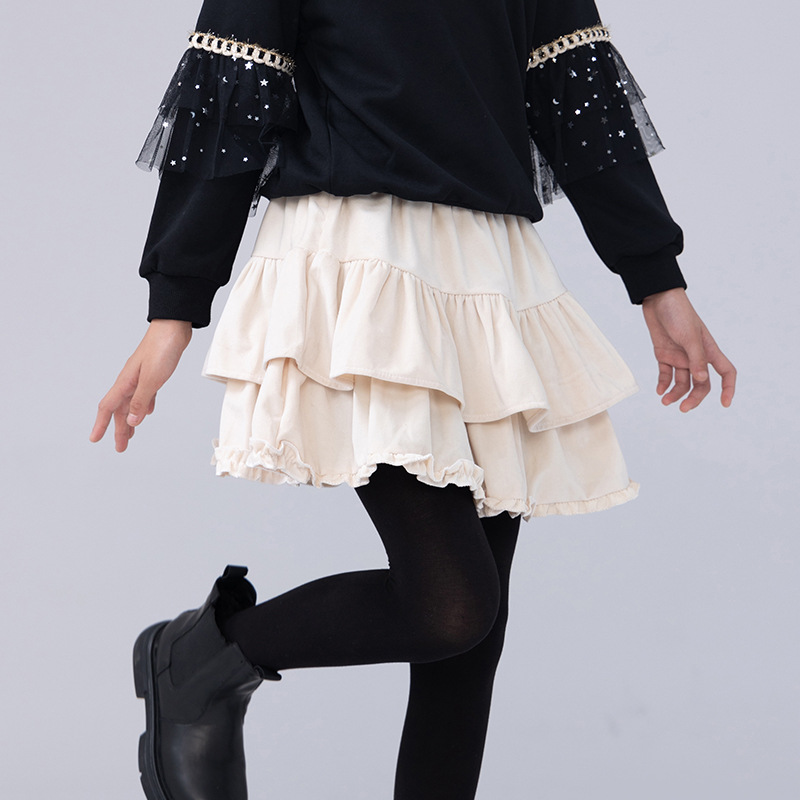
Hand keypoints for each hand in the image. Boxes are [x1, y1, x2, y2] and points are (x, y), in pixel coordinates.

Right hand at [90, 319, 192, 451]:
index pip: (108, 408)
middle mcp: (130, 380)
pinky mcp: (154, 372)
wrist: (175, 326)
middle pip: (120, 409)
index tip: (95, 440)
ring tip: (132, 434)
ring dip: (130, 419)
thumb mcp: (152, 379)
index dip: (101, 425)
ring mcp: (141, 376)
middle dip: (119, 429)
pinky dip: (145, 405)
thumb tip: (131, 421)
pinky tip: (148, 412)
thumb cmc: (162, 348)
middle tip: (121, 447)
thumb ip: (141, 400)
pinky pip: (145, 394)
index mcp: (126, 382)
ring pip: (132, 402)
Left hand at [641, 288, 735, 411]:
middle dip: (694, 397)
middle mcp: (696, 356)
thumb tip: (703, 381)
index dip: (728, 388)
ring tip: (665, 401)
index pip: (725, 372)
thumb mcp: (688, 336)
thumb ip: (696, 359)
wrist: (657, 299)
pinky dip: (663, 384)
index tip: (724, 404)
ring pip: (682, 382)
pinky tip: (659, 391)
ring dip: (675, 393)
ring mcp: (680, 356)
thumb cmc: (678, 313)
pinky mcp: (664, 354)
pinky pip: (666, 374)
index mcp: (709, 350)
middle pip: (701, 384)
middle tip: (683, 408)